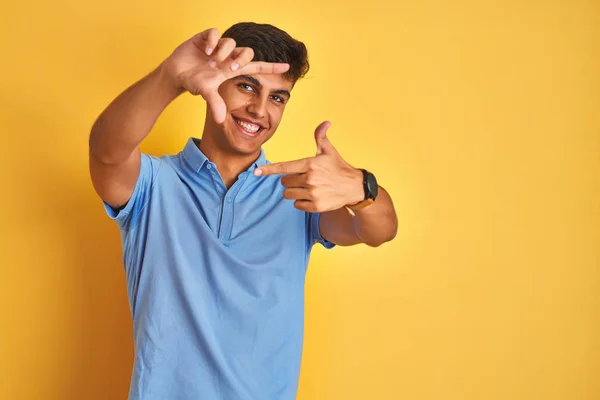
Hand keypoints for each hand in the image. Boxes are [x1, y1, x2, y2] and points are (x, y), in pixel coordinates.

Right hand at [161, 28, 289, 123]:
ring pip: (230, 42)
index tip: (287, 67)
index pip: (256, 66)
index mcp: (232, 69)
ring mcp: (217, 46)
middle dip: (241, 58)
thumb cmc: (195, 82)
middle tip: (229, 68)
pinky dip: (211, 41)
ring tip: (212, 61)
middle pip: (247, 52)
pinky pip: (214, 33)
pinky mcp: (205, 38)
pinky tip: (205, 51)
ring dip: (223, 52)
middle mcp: (228, 57)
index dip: (271, 67)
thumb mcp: (206, 93)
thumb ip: (215, 104)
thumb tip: (219, 121)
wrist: (176, 73)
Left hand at [254, 122, 364, 211]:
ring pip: (288, 194)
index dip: (268, 170)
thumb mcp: (329, 151)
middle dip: (290, 180)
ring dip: (294, 192)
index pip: (284, 167)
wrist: (355, 187)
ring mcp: (313, 193)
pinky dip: (301, 202)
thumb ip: (321, 137)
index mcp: (309, 164)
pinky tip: (312, 196)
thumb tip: (325, 122)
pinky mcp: (316, 206)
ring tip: (307, 188)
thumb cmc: (339, 167)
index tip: (256, 172)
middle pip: (284, 182)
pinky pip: (297, 205)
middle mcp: (310, 179)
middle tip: (303, 179)